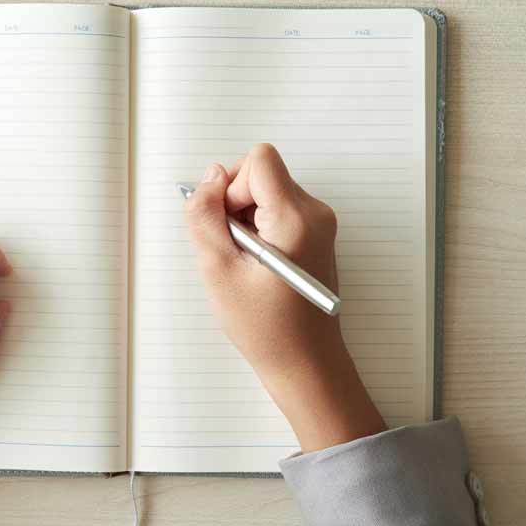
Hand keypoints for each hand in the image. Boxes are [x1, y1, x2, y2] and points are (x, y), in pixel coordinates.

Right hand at [184, 144, 385, 451]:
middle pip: (263, 175)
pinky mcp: (316, 237)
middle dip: (236, 205)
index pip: (259, 160)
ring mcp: (320, 225)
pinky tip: (256, 268)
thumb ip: (205, 217)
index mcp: (296, 217)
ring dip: (245, 221)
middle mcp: (315, 213)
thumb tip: (209, 178)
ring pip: (268, 193)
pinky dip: (259, 231)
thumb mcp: (218, 270)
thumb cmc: (264, 327)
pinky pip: (278, 212)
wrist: (306, 364)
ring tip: (244, 265)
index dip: (231, 186)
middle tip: (231, 251)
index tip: (227, 226)